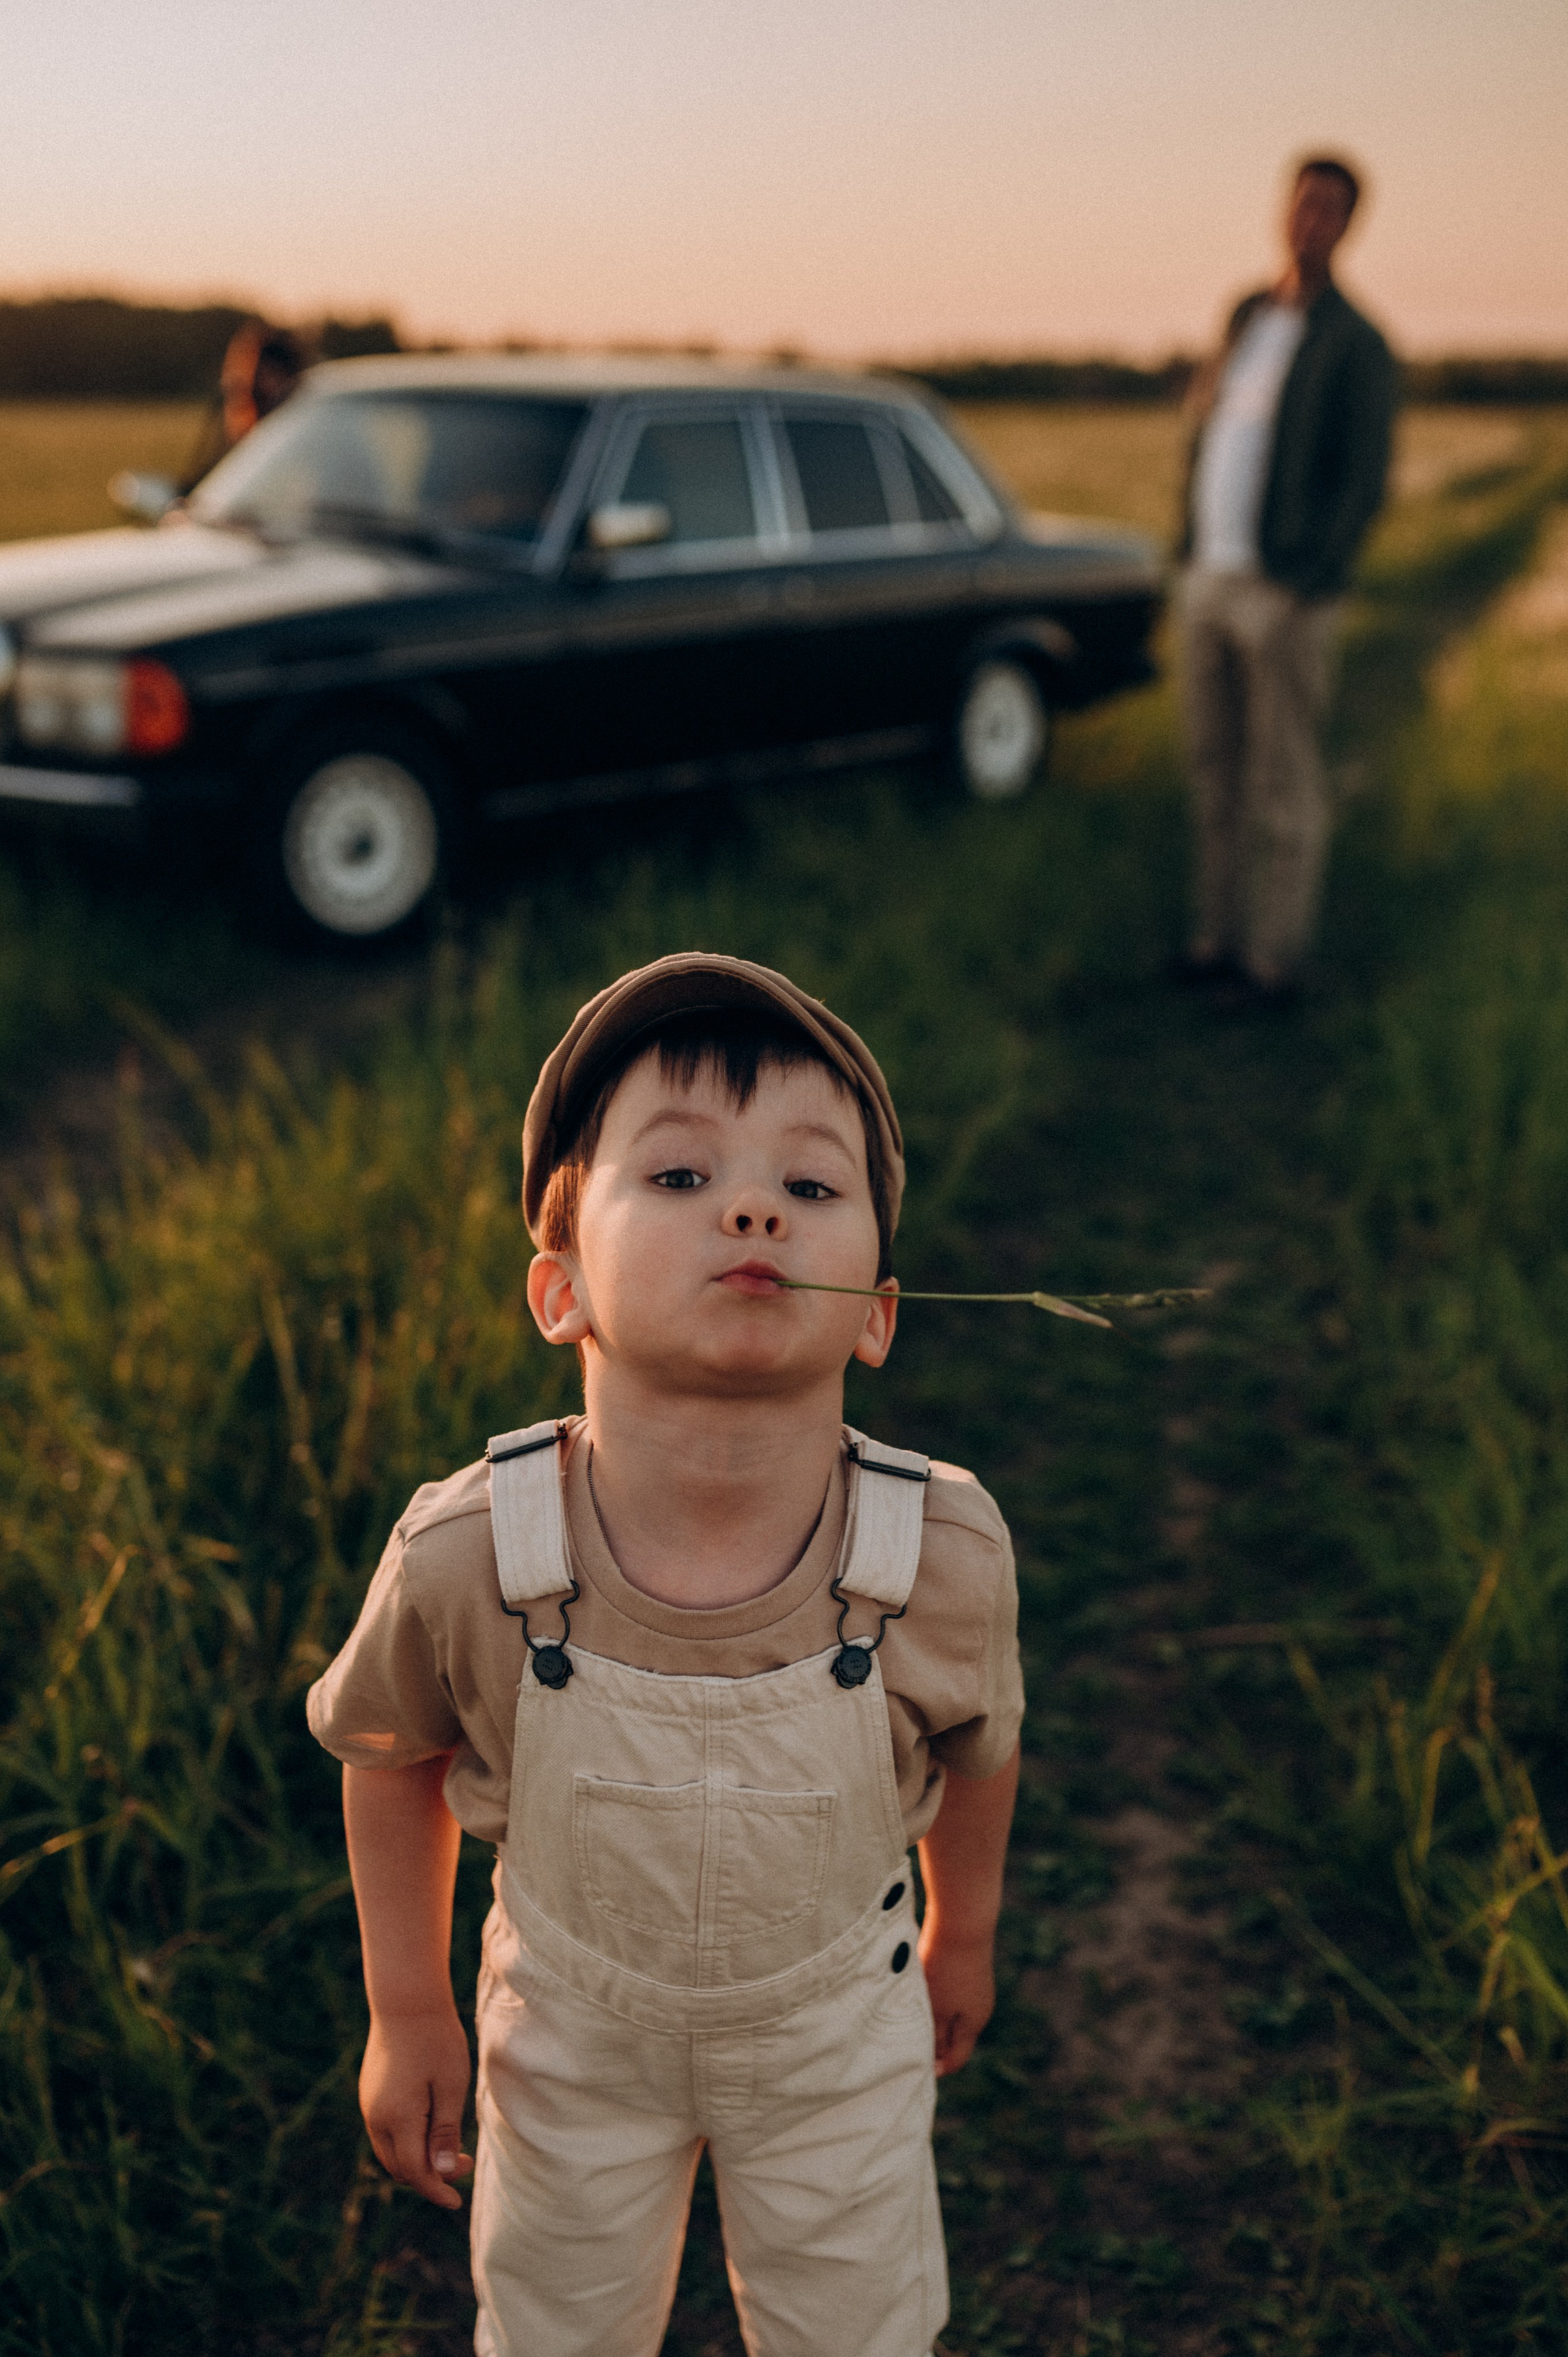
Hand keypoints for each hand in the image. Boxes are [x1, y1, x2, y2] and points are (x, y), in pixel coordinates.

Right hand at [359, 2006, 473, 2208]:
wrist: (406, 2000)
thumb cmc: (436, 2039)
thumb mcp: (451, 2085)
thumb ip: (445, 2131)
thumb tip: (445, 2173)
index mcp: (398, 2118)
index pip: (415, 2172)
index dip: (436, 2191)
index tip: (457, 2203)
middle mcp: (376, 2117)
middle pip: (399, 2168)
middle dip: (430, 2176)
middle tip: (465, 2162)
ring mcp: (369, 2105)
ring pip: (390, 2151)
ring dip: (417, 2159)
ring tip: (451, 2146)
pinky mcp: (370, 2093)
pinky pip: (385, 2131)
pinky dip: (407, 2141)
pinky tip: (431, 2125)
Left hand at [919, 1923, 995, 2076]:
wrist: (962, 1918)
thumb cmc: (946, 1967)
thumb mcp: (935, 2008)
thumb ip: (935, 2036)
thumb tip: (935, 2057)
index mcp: (974, 2023)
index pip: (957, 2058)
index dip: (937, 2067)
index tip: (914, 2064)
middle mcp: (979, 2006)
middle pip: (954, 2036)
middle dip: (932, 2040)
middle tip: (906, 2037)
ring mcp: (975, 1985)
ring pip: (950, 2011)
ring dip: (931, 2015)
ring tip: (908, 2009)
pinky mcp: (967, 1966)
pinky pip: (949, 1991)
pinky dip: (934, 1995)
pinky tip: (918, 1984)